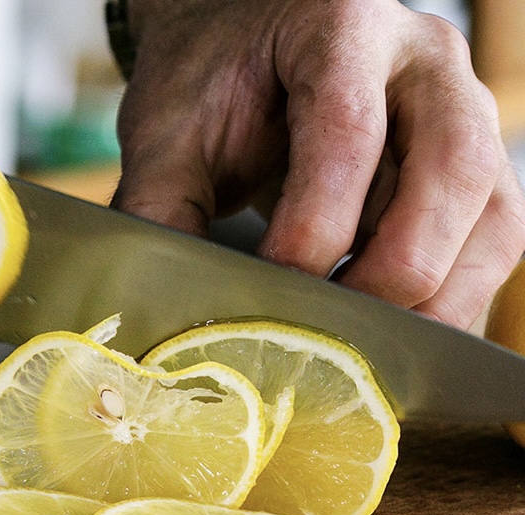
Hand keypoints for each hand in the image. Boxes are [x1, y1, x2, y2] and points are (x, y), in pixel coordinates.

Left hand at [112, 0, 524, 328]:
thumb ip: (159, 207)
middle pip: (451, 168)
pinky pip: (492, 239)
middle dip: (392, 270)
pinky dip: (450, 297)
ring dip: (437, 296)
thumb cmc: (212, 79)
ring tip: (367, 346)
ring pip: (492, 211)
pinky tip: (392, 331)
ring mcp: (463, 107)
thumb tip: (160, 305)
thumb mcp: (168, 129)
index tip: (271, 288)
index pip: (348, 131)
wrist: (248, 40)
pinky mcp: (473, 162)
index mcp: (341, 26)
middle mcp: (423, 58)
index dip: (314, 226)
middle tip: (331, 333)